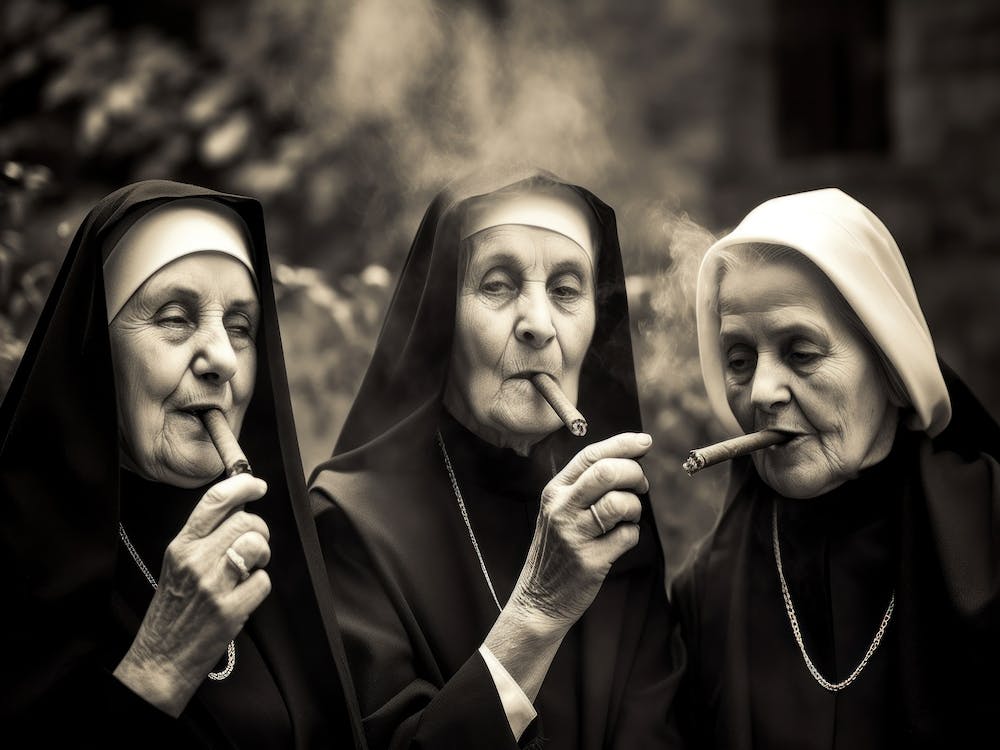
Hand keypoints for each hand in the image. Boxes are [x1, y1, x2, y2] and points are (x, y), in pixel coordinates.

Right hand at [113, 473, 271, 715]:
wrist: (160, 658)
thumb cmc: (173, 610)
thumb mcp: (177, 565)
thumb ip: (204, 538)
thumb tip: (238, 510)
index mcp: (181, 546)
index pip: (214, 501)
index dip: (242, 485)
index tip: (258, 485)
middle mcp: (195, 561)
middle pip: (245, 521)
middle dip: (260, 529)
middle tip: (255, 546)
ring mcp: (212, 585)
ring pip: (256, 545)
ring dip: (263, 555)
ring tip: (252, 568)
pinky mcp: (229, 609)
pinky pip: (264, 581)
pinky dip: (260, 586)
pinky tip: (245, 595)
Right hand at [510, 431, 649, 632]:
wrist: (538, 599)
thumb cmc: (558, 549)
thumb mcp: (559, 511)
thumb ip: (586, 486)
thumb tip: (631, 457)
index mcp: (554, 491)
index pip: (591, 456)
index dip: (623, 444)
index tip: (645, 441)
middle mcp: (560, 509)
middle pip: (608, 472)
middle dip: (635, 474)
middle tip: (641, 485)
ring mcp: (573, 535)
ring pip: (621, 503)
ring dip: (635, 508)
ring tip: (627, 518)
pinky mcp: (589, 561)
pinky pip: (628, 536)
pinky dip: (632, 535)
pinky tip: (618, 542)